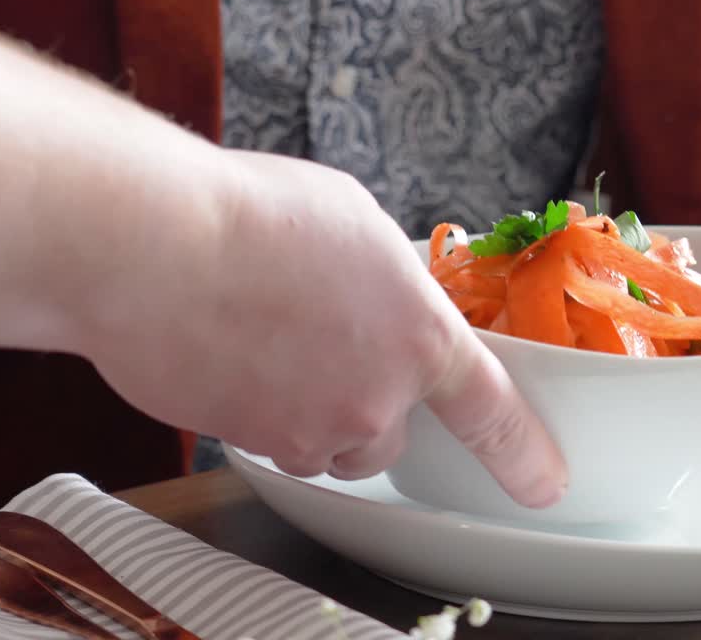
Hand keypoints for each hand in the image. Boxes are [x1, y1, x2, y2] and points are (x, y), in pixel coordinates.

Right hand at [79, 151, 568, 508]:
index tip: (543, 484)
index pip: (490, 410)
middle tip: (317, 348)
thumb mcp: (355, 222)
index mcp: (419, 334)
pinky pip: (263, 440)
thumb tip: (376, 297)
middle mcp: (375, 396)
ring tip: (261, 340)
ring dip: (303, 412)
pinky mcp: (247, 443)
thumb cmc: (254, 216)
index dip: (521, 453)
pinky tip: (227, 353)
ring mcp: (308, 428)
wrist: (156, 245)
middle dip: (360, 408)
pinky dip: (252, 410)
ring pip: (320, 445)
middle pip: (385, 438)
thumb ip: (387, 279)